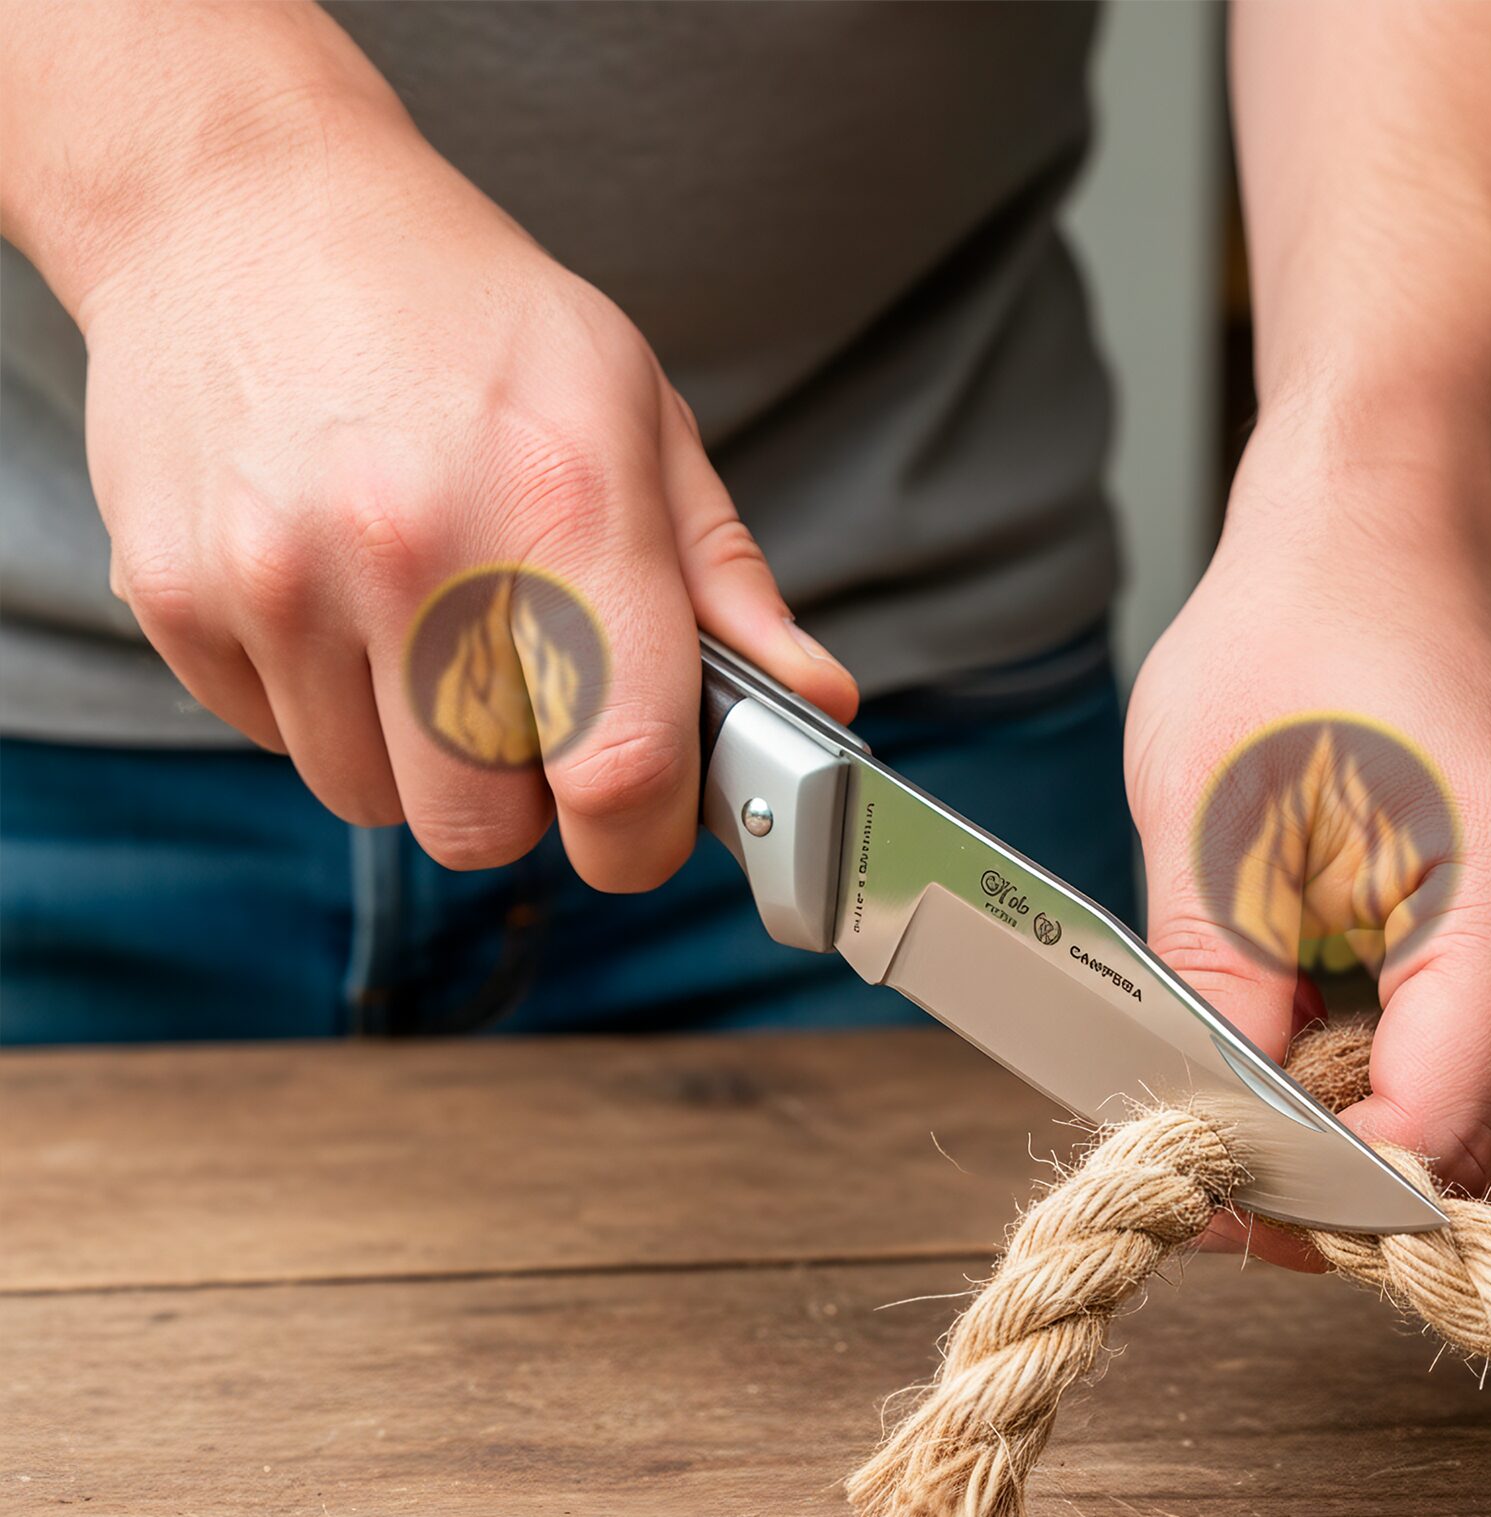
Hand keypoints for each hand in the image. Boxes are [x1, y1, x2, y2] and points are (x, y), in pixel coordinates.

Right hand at [74, 72, 854, 890]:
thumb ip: (725, 583)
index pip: (620, 776)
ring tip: (425, 630)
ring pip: (376, 802)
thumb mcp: (634, 413)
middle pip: (483, 830)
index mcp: (562, 509)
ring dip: (417, 757)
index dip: (639, 841)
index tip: (639, 826)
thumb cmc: (464, 316)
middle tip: (526, 707)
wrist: (240, 202)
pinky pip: (279, 744)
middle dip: (521, 798)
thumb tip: (816, 707)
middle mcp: (411, 553)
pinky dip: (324, 707)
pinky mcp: (175, 597)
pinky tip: (337, 598)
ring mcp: (277, 580)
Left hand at [1126, 428, 1490, 1205]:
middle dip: (1334, 1177)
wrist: (1380, 545)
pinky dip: (1402, 1083)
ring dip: (1367, 1132)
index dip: (1310, 1194)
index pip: (1432, 1139)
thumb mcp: (1211, 839)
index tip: (1207, 1188)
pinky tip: (1318, 1039)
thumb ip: (1222, 1015)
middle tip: (1208, 1152)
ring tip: (1254, 1080)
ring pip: (1486, 1127)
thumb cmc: (1289, 650)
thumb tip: (1223, 1149)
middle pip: (1472, 1154)